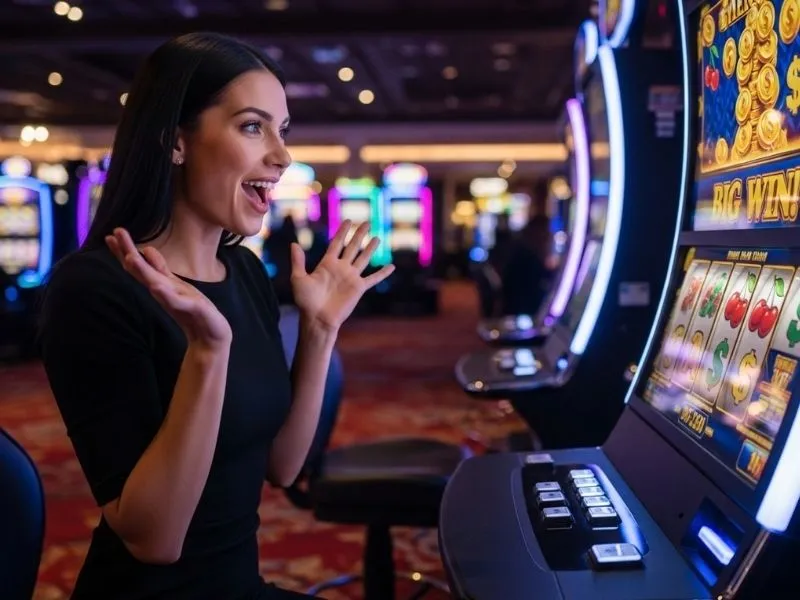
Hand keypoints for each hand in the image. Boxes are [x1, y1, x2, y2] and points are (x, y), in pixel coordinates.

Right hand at [105, 228, 231, 348]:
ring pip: (154, 284)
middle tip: (114, 235)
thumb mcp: (174, 283)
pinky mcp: (190, 310)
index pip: (139, 265)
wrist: (210, 335)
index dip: (125, 250)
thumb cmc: (190, 309)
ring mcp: (175, 300)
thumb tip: (147, 250)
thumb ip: (159, 268)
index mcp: (160, 282)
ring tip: (130, 258)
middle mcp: (163, 291)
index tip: (111, 235)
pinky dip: (166, 295)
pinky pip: (176, 301)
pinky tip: (156, 287)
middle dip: (128, 252)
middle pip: (141, 270)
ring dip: (142, 271)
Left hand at [290, 220, 394, 331]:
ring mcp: (351, 277)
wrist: (317, 319)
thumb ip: (298, 261)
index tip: (348, 220)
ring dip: (370, 248)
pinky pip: (373, 278)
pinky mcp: (359, 288)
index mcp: (327, 264)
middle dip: (359, 234)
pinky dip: (382, 273)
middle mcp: (341, 268)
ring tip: (377, 238)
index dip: (343, 231)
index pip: (337, 243)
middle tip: (366, 222)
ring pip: (363, 258)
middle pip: (352, 247)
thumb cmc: (306, 301)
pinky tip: (391, 267)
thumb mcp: (298, 279)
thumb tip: (294, 244)